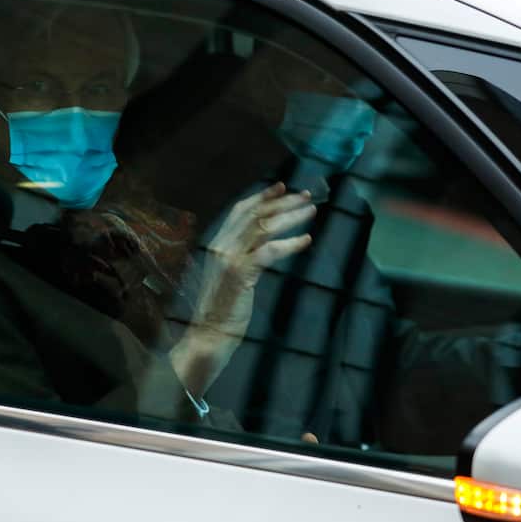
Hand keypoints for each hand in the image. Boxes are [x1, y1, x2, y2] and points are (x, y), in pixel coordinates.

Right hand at [172, 183, 315, 398]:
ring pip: (262, 227)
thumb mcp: (231, 276)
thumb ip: (242, 257)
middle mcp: (221, 246)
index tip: (281, 187)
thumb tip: (264, 243)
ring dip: (290, 217)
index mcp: (218, 244)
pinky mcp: (239, 274)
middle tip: (307, 195)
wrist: (208, 334)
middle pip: (254, 214)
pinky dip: (290, 243)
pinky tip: (305, 240)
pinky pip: (269, 251)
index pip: (239, 211)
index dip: (261, 197)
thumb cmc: (222, 309)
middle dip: (282, 202)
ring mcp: (228, 259)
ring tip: (311, 212)